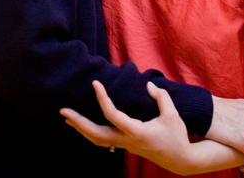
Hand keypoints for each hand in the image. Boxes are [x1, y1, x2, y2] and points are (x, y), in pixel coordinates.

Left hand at [61, 81, 202, 174]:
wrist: (179, 159)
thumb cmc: (176, 136)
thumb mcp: (172, 114)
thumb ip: (161, 97)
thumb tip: (147, 85)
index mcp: (137, 131)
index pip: (112, 115)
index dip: (102, 98)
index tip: (95, 83)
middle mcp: (127, 140)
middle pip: (95, 134)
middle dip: (78, 122)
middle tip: (64, 111)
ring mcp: (124, 145)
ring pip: (96, 140)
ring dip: (80, 129)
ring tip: (68, 118)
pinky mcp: (125, 146)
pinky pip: (102, 141)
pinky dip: (89, 134)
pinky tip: (84, 127)